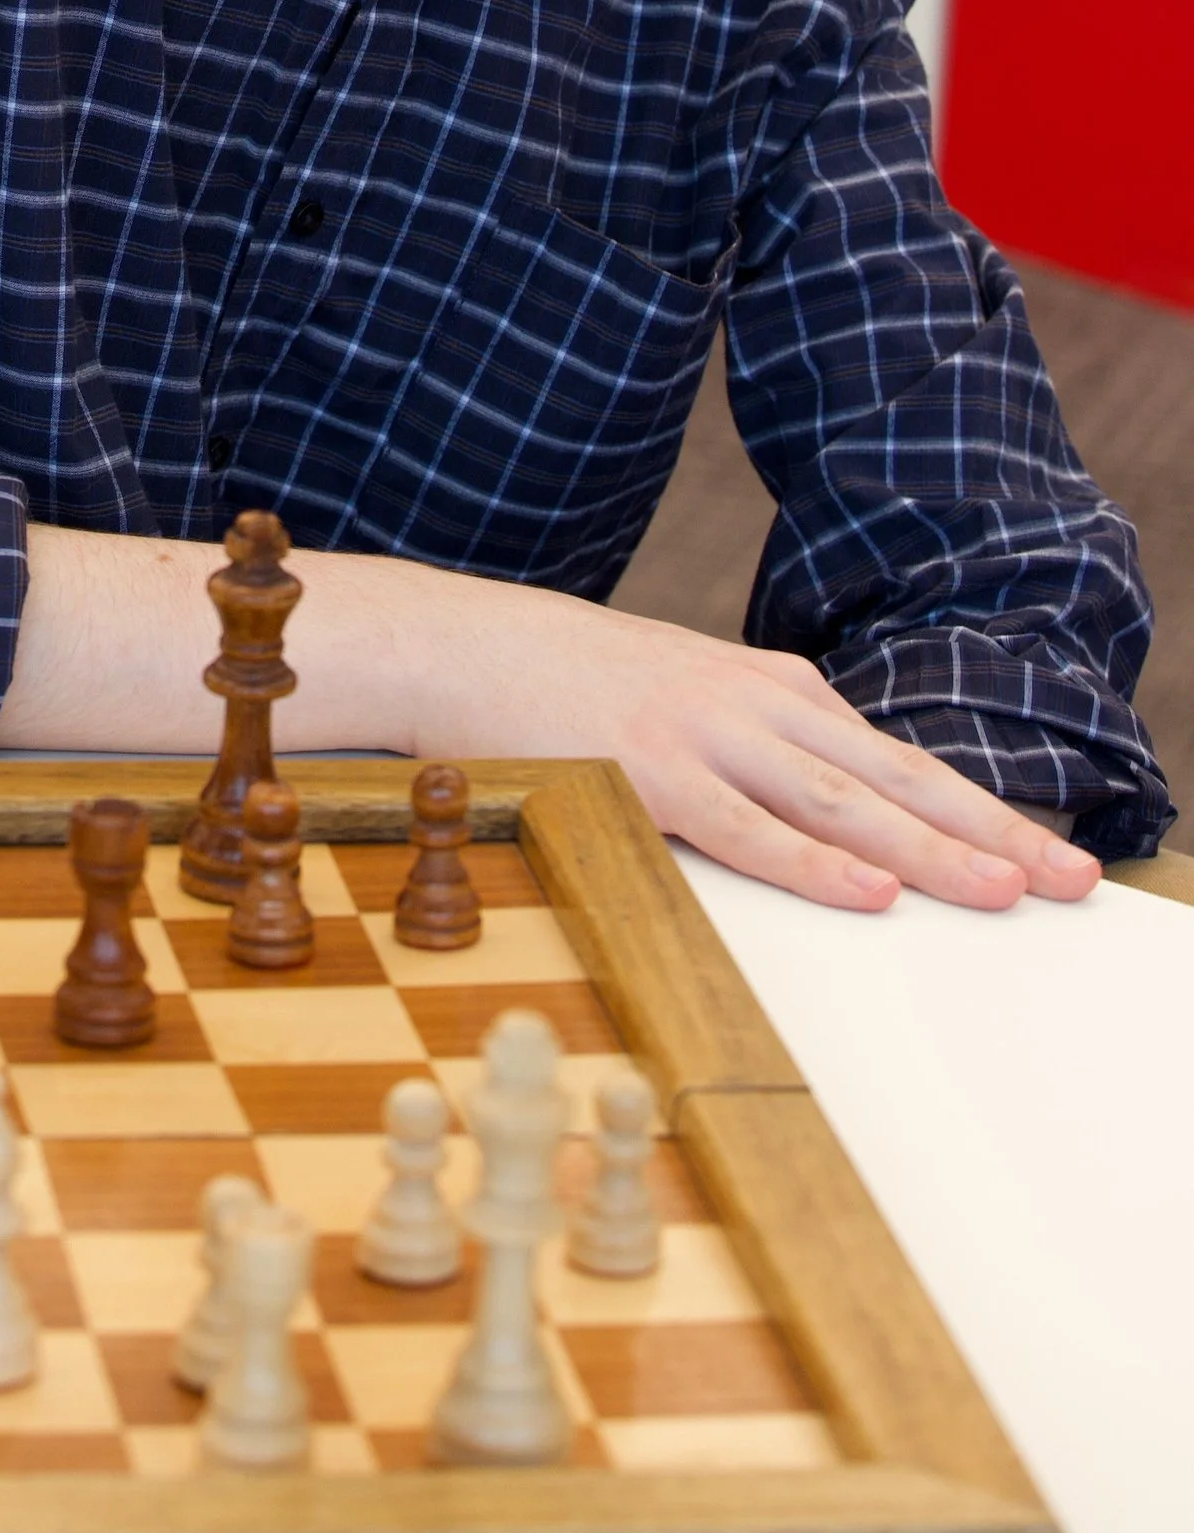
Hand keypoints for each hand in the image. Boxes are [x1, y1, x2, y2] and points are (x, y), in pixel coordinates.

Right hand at [387, 568, 1098, 914]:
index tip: (1050, 854)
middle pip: (895, 778)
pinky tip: (870, 889)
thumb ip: (753, 744)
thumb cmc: (565, 682)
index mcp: (768, 687)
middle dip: (991, 833)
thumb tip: (826, 815)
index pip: (897, 759)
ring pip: (840, 802)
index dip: (979, 810)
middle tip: (1073, 880)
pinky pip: (746, 828)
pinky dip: (813, 861)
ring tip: (1004, 891)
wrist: (460, 641)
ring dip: (930, 850)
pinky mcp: (647, 771)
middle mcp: (753, 703)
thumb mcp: (681, 694)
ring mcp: (702, 735)